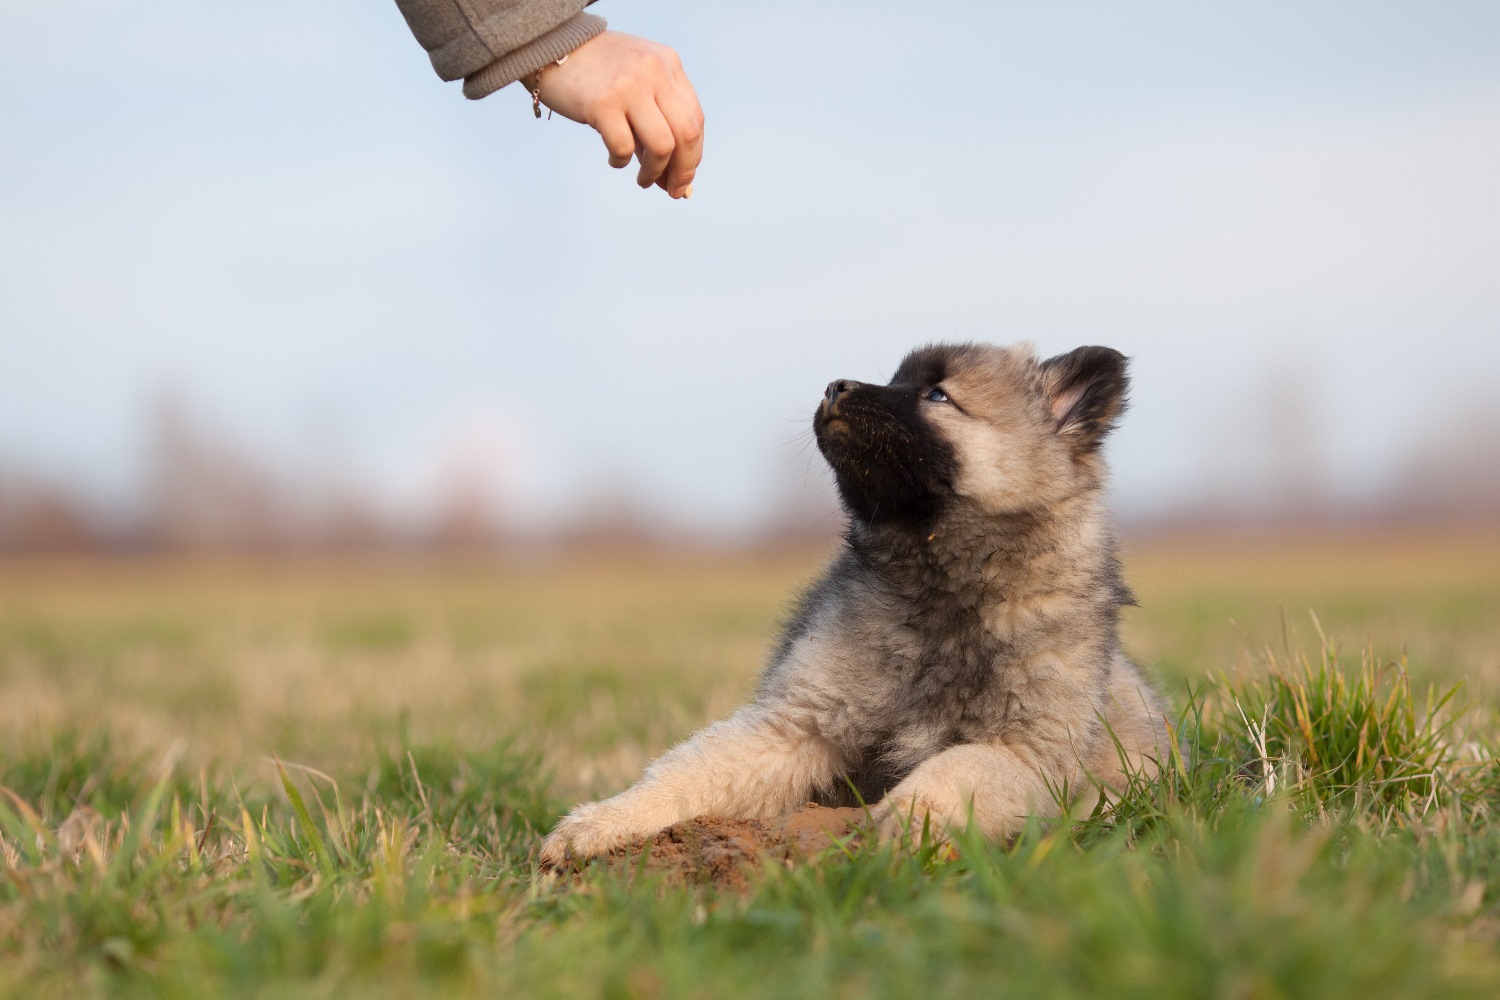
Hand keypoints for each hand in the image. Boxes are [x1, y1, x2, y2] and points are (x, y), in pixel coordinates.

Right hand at [527, 31, 703, 198]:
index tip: (683, 178)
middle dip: (683, 171)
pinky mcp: (602, 103)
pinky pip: (624, 148)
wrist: (552, 43)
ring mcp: (629, 86)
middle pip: (686, 134)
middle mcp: (654, 72)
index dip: (692, 156)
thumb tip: (674, 175)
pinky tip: (614, 160)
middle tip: (672, 191)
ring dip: (654, 172)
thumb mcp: (638, 79)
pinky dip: (621, 162)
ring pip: (662, 146)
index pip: (695, 119)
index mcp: (669, 64)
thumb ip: (658, 115)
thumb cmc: (598, 70)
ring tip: (643, 180)